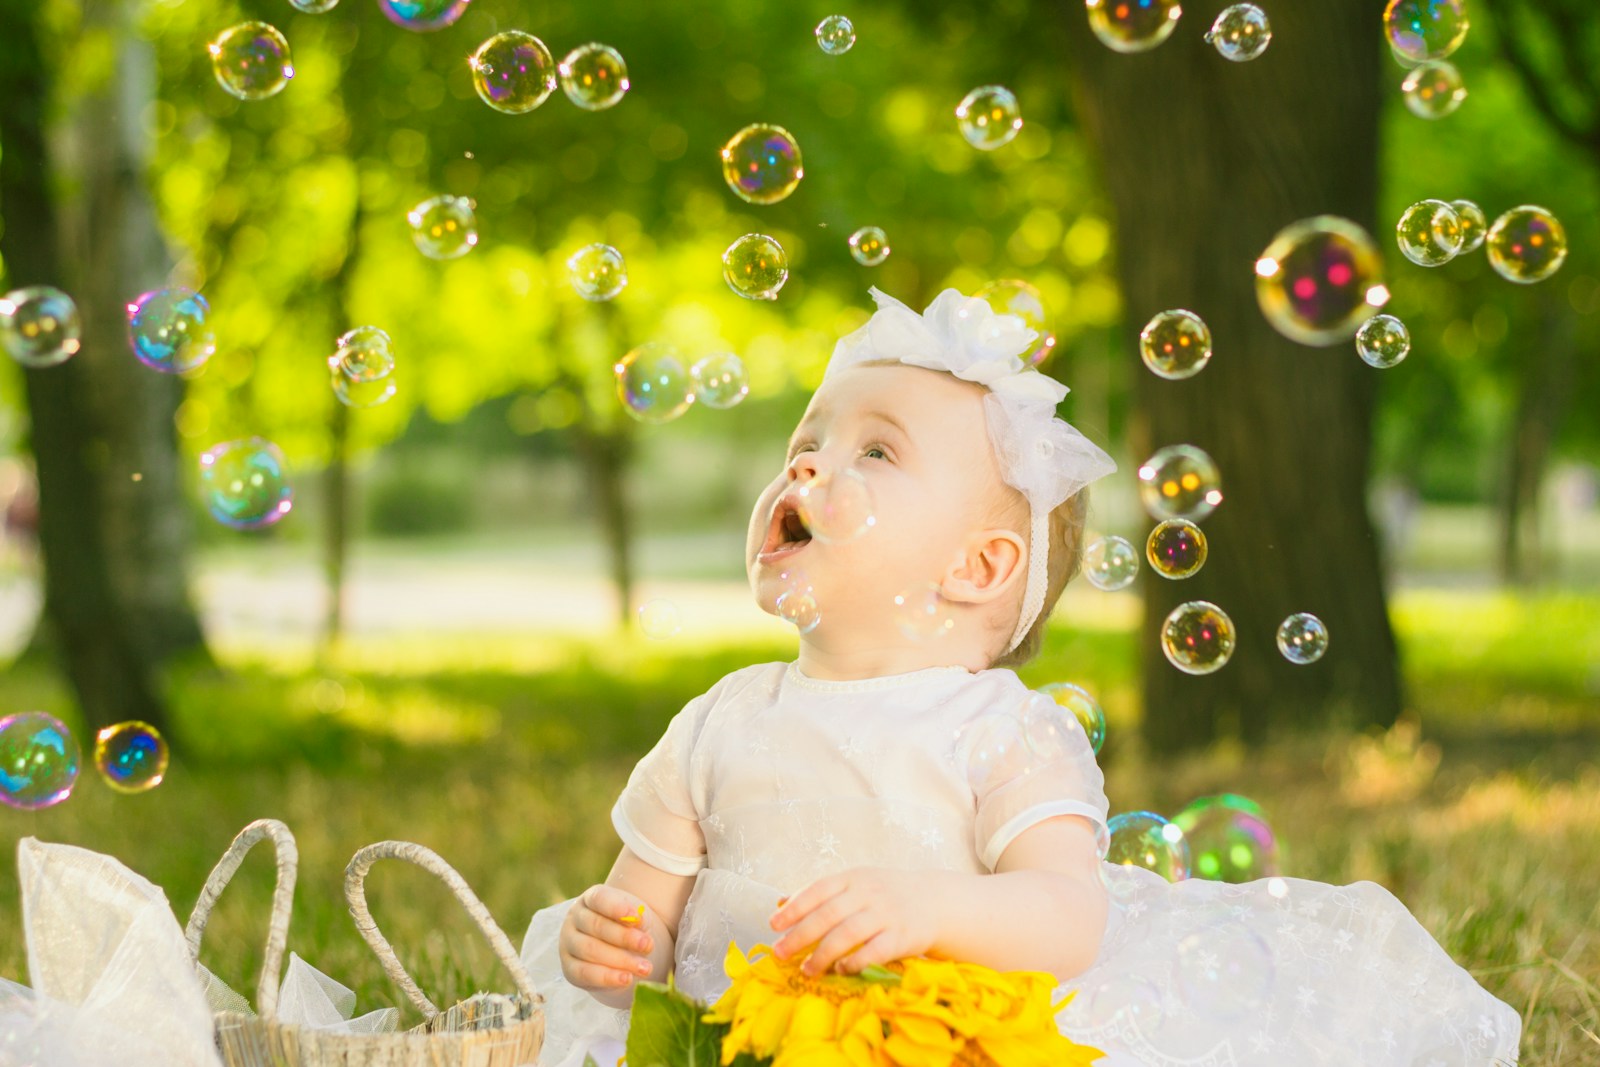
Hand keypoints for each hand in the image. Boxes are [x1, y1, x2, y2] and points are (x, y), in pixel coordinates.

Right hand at [559, 883, 666, 993]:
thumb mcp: (635, 917)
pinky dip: (607, 977)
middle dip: (624, 937)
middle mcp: (575, 918)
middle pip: (596, 926)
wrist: (618, 949)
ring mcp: (568, 942)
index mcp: (590, 898)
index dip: (617, 908)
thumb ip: (637, 919)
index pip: (599, 898)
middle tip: (648, 946)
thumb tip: (637, 923)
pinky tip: (627, 979)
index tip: (638, 918)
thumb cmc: (627, 926)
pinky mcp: (568, 968)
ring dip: (620, 960)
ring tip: (644, 967)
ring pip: (590, 950)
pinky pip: (584, 973)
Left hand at [769, 867, 940, 976]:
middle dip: (800, 935)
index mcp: (853, 878)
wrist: (936, 901)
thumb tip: (780, 902)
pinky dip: (855, 961)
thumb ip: (822, 894)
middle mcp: (868, 893)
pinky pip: (875, 951)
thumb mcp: (856, 884)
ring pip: (848, 933)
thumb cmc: (886, 895)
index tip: (773, 925)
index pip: (817, 890)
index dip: (793, 908)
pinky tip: (841, 970)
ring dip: (823, 954)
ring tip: (806, 970)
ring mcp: (886, 914)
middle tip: (780, 953)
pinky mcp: (902, 936)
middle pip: (828, 914)